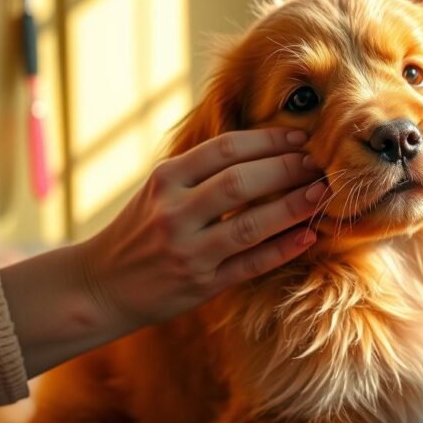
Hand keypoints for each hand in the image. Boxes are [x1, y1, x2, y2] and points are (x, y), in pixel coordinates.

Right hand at [73, 128, 324, 326]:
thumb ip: (201, 169)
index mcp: (165, 179)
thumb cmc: (141, 230)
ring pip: (250, 225)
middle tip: (319, 163)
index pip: (224, 149)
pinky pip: (251, 264)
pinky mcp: (201, 285)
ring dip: (292, 207)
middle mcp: (173, 212)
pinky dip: (283, 249)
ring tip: (322, 194)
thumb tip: (264, 144)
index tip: (300, 137)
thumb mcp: (159, 190)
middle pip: (240, 182)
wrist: (100, 285)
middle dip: (286, 169)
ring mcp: (187, 251)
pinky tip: (308, 236)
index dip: (268, 140)